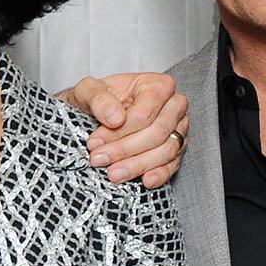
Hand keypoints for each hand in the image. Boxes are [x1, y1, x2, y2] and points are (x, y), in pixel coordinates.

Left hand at [60, 73, 187, 188]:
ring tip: (113, 173)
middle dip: (125, 149)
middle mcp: (173, 105)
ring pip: (166, 150)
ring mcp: (178, 128)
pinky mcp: (177, 148)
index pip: (145, 113)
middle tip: (98, 159)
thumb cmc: (98, 99)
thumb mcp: (87, 91)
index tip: (95, 142)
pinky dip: (160, 174)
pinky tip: (145, 180)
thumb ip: (98, 98)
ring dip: (138, 165)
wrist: (99, 113)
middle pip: (157, 132)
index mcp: (157, 85)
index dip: (120, 131)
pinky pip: (174, 164)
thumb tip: (115, 117)